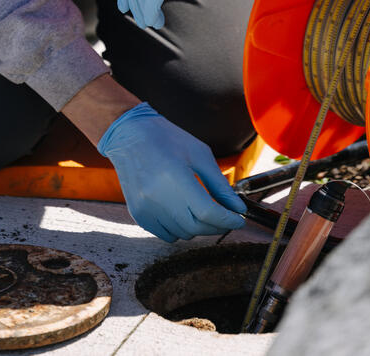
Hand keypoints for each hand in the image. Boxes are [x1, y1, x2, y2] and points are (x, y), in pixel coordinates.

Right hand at [97, 103, 246, 241]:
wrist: (130, 135)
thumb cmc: (167, 139)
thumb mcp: (199, 154)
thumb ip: (219, 184)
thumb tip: (236, 207)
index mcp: (175, 177)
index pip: (208, 212)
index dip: (228, 220)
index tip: (239, 218)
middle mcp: (157, 196)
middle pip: (197, 227)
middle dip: (218, 225)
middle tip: (226, 216)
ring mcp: (145, 208)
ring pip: (183, 234)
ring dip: (199, 227)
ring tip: (203, 211)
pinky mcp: (138, 214)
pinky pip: (166, 235)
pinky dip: (180, 230)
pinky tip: (184, 213)